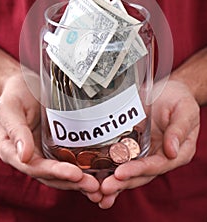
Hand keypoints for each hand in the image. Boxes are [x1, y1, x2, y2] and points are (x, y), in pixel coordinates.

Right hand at [0, 72, 101, 201]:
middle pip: (51, 176)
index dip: (55, 172)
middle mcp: (29, 156)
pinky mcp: (56, 145)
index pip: (35, 167)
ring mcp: (43, 152)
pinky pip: (69, 159)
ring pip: (61, 173)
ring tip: (99, 186)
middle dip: (73, 182)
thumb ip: (17, 131)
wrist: (24, 83)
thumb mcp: (11, 108)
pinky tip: (99, 172)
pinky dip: (83, 168)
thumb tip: (24, 156)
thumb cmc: (15, 94)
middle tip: (95, 186)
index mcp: (12, 150)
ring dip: (80, 181)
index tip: (76, 174)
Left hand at [96, 80, 199, 208]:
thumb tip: (172, 151)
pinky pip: (121, 158)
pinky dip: (109, 168)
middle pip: (140, 174)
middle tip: (103, 188)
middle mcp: (161, 157)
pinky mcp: (133, 145)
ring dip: (114, 181)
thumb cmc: (180, 99)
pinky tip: (96, 176)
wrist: (170, 90)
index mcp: (178, 153)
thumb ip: (179, 129)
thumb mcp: (185, 110)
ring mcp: (146, 152)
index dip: (138, 170)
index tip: (120, 174)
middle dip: (122, 182)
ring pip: (129, 170)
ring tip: (97, 190)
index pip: (156, 165)